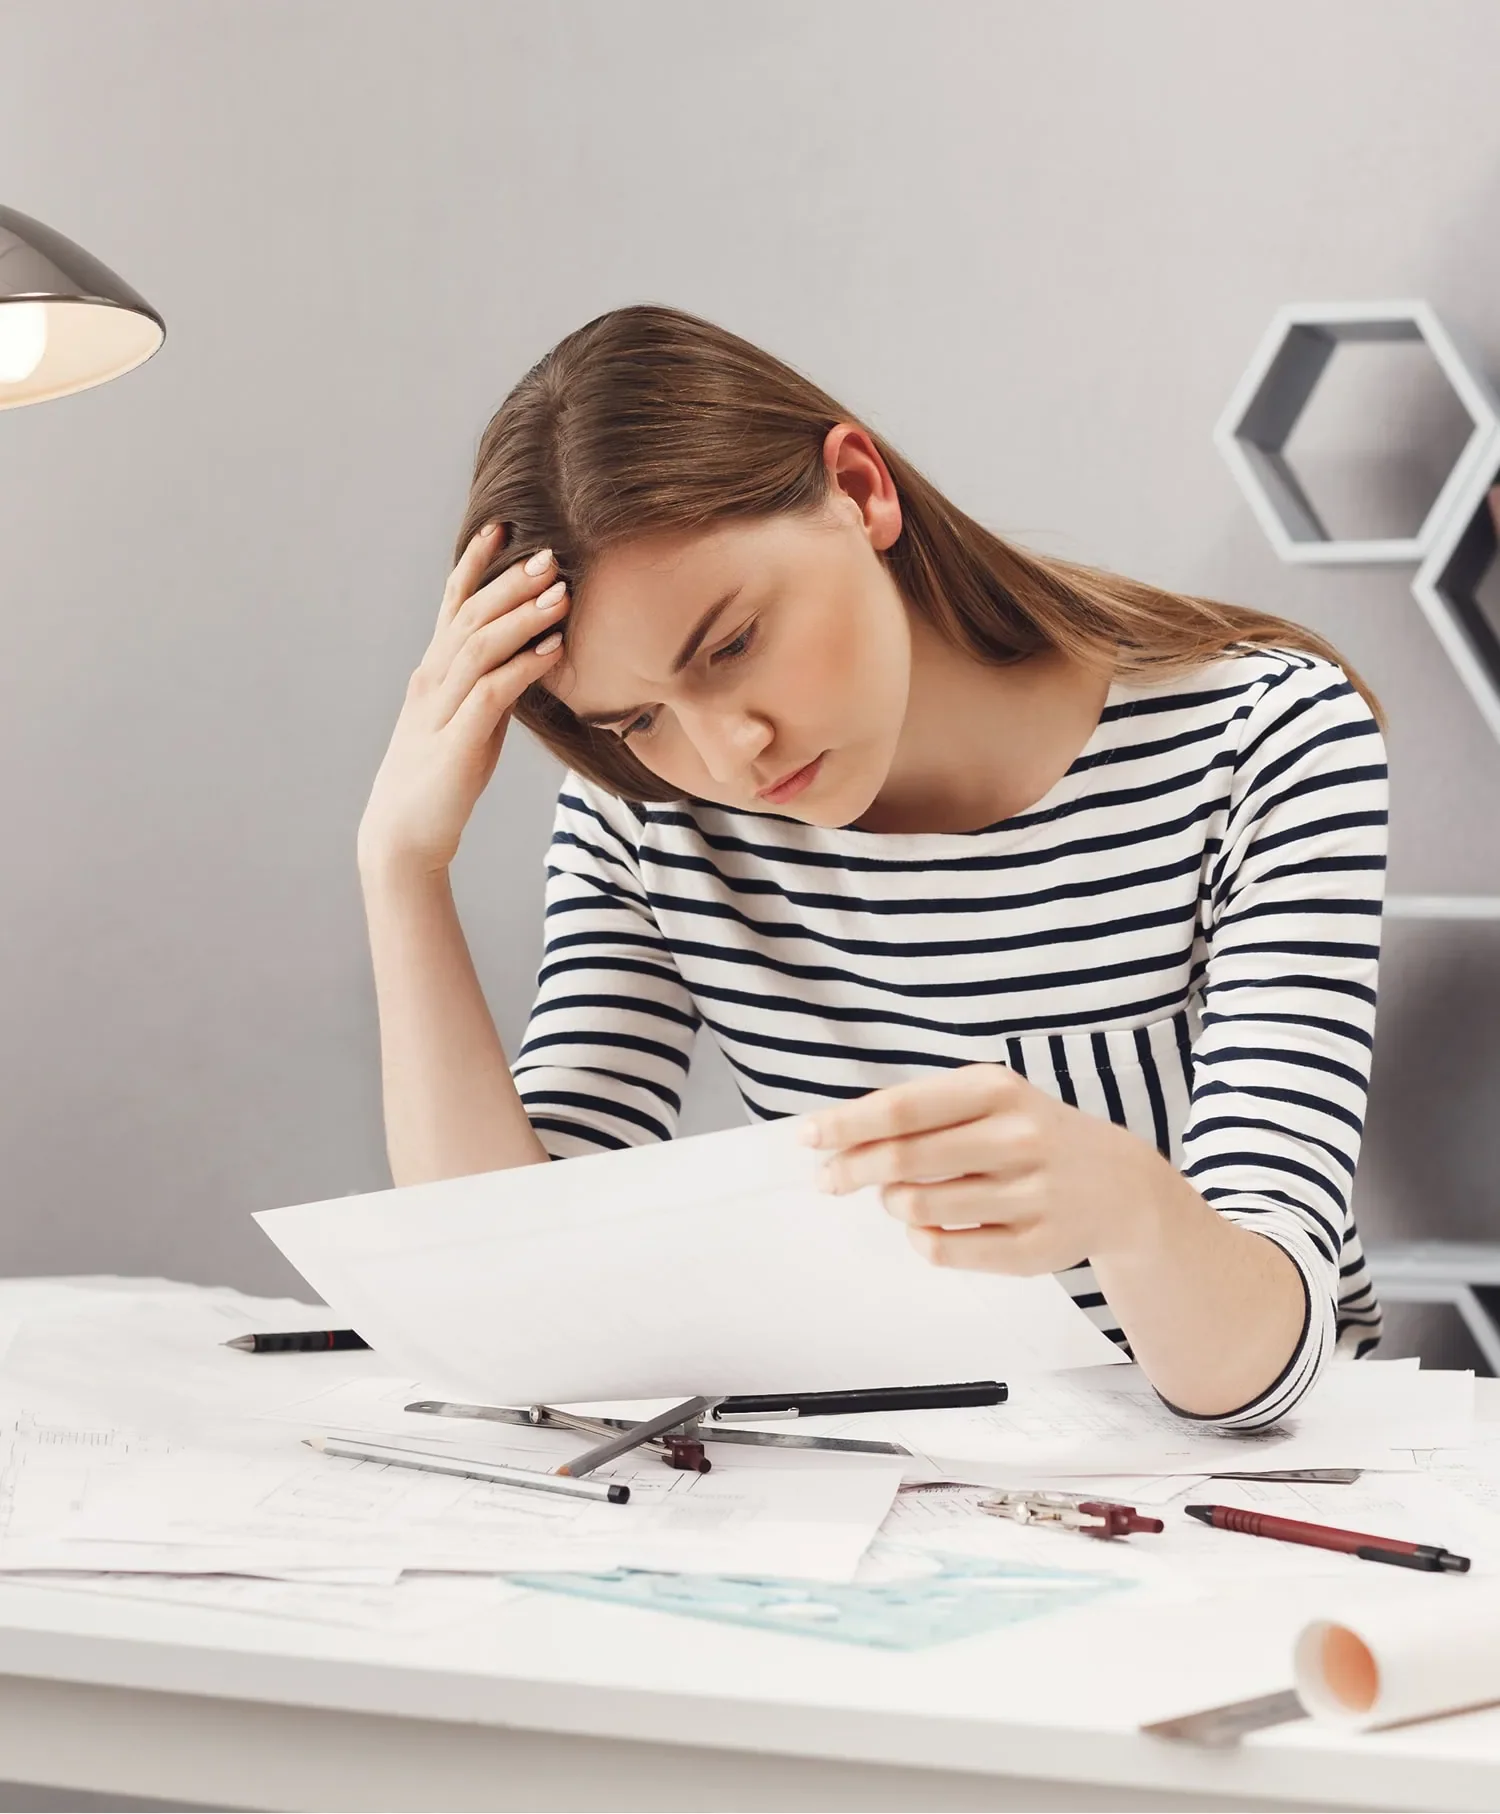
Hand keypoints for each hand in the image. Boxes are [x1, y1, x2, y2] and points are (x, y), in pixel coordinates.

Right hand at [357, 524, 568, 879]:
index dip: (475, 563)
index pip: (452, 603)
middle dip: (509, 582)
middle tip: (551, 554)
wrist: (404, 834)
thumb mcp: (469, 720)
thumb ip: (491, 684)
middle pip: (470, 616)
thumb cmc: (440, 776)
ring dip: (522, 616)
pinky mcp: (458, 743)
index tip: (502, 526)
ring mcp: (441, 710)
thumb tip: (529, 653)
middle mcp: (433, 681)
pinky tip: (553, 650)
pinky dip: (523, 666)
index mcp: (433, 672)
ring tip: (560, 593)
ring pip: (480, 647)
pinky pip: (491, 693)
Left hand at [801, 1064, 1167, 1274]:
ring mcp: (1032, 1195)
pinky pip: (946, 1251)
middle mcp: (1019, 1138)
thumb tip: (838, 1138)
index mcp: (998, 1091)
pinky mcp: (1036, 1248)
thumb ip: (921, 1115)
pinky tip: (929, 1226)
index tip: (806, 1137)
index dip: (847, 1124)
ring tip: (899, 1195)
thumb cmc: (1032, 1136)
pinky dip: (921, 1240)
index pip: (904, 1107)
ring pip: (918, 1208)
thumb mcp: (989, 1102)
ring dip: (892, 1203)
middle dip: (850, 1170)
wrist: (1123, 1187)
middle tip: (827, 1179)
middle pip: (904, 1159)